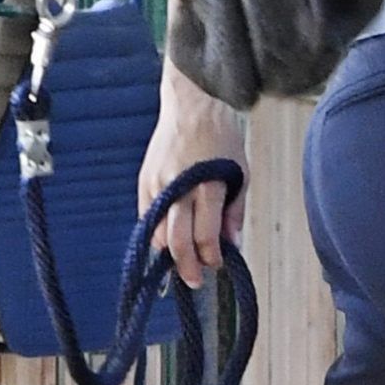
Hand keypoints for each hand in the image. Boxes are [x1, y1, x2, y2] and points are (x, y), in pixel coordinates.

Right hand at [143, 71, 247, 288]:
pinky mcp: (145, 180)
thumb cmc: (222, 138)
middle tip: (195, 281)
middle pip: (177, 240)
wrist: (192, 104)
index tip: (217, 264)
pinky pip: (147, 217)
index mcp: (209, 185)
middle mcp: (180, 186)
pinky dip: (156, 233)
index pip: (205, 234)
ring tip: (182, 260)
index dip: (211, 256)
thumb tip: (231, 244)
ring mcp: (158, 183)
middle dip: (186, 266)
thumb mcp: (240, 173)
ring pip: (157, 232)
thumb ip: (234, 211)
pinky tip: (167, 240)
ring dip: (170, 252)